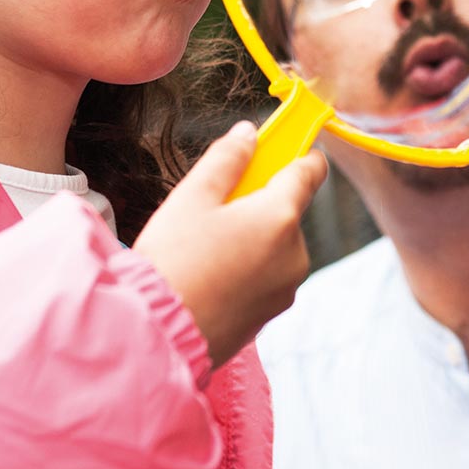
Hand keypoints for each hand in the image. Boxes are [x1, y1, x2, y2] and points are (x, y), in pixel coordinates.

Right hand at [133, 121, 328, 368]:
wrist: (159, 334)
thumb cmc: (173, 261)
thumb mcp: (192, 197)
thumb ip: (227, 159)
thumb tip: (249, 134)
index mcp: (281, 216)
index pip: (310, 169)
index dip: (295, 151)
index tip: (275, 148)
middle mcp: (296, 253)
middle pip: (287, 209)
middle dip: (257, 201)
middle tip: (212, 208)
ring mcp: (286, 287)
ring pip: (275, 244)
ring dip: (251, 236)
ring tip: (203, 248)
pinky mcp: (271, 313)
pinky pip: (266, 275)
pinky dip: (246, 266)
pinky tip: (209, 275)